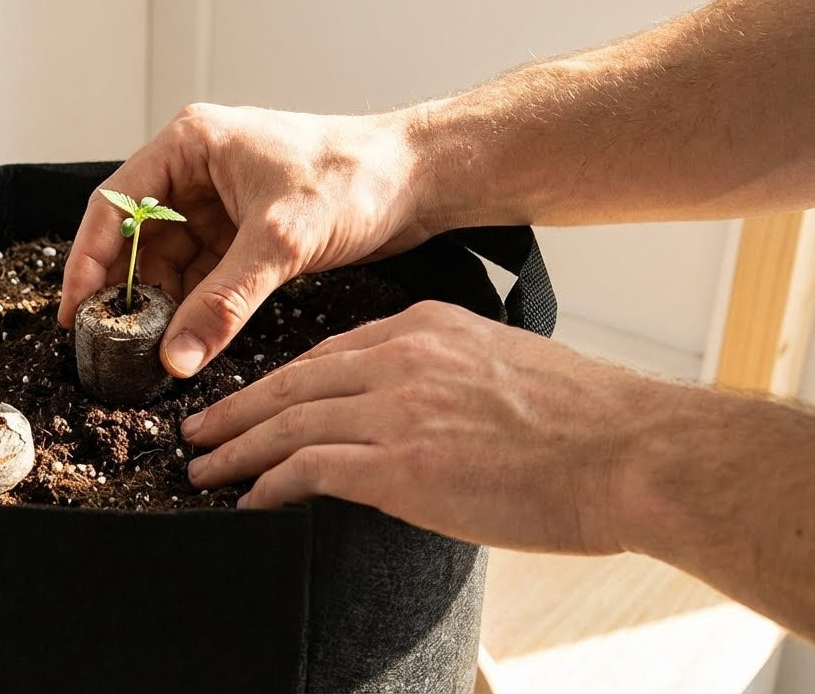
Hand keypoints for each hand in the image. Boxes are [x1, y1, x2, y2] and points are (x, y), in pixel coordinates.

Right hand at [58, 103, 433, 376]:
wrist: (423, 179)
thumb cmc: (358, 176)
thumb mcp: (281, 241)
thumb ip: (224, 302)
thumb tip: (176, 356)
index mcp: (191, 144)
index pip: (115, 204)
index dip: (89, 260)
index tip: (74, 311)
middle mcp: (197, 169)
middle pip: (137, 237)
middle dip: (127, 291)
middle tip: (112, 343)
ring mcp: (221, 202)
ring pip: (170, 262)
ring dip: (163, 304)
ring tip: (150, 350)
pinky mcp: (245, 231)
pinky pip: (203, 274)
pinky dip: (196, 306)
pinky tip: (189, 338)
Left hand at [180, 300, 656, 554]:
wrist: (631, 450)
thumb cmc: (587, 421)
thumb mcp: (505, 366)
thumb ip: (447, 376)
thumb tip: (422, 413)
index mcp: (426, 328)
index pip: (329, 352)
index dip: (280, 381)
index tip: (253, 400)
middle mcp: (400, 359)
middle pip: (290, 382)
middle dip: (236, 410)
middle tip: (198, 430)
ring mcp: (395, 410)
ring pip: (287, 424)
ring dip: (235, 451)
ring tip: (202, 469)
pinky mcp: (398, 466)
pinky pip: (308, 472)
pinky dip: (268, 486)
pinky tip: (248, 501)